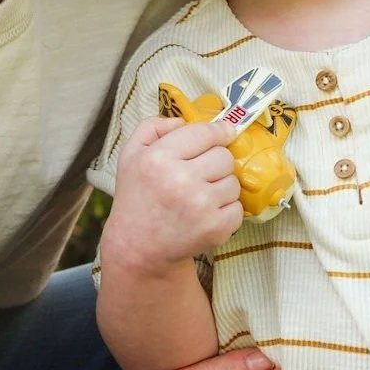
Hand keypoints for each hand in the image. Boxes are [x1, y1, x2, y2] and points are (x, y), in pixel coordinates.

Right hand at [100, 116, 242, 272]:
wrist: (138, 248)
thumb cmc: (137, 198)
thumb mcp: (131, 155)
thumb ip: (153, 127)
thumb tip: (184, 121)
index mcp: (159, 158)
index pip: (205, 133)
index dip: (219, 131)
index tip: (225, 133)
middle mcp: (181, 180)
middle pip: (224, 156)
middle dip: (216, 162)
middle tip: (200, 173)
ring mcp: (200, 206)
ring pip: (233, 182)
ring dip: (221, 186)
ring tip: (200, 196)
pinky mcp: (215, 228)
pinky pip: (238, 207)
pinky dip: (226, 210)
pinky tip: (206, 213)